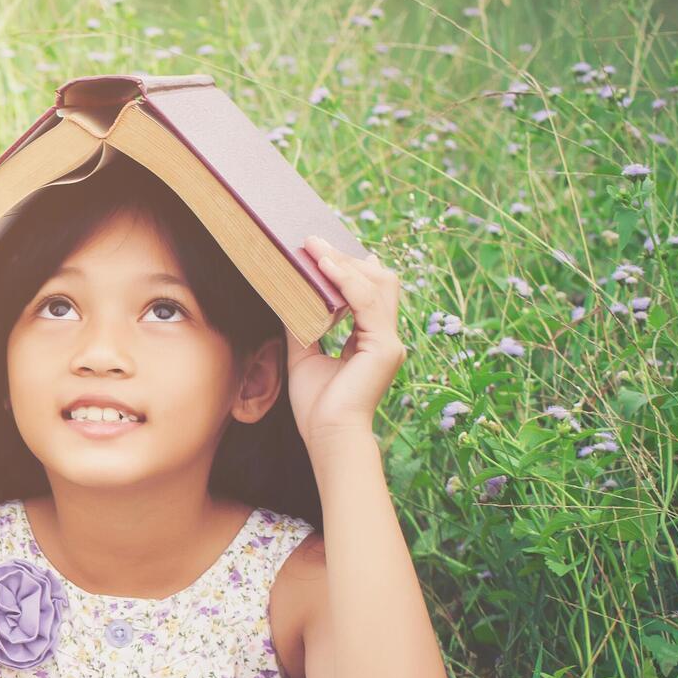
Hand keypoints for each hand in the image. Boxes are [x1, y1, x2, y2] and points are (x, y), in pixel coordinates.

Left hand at [286, 236, 404, 447]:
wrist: (327, 435)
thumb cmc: (317, 405)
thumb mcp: (304, 355)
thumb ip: (303, 325)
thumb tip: (288, 296)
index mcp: (372, 340)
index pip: (368, 292)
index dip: (348, 268)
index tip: (321, 249)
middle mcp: (385, 337)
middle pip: (378, 281)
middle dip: (346, 259)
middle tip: (314, 242)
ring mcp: (389, 341)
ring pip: (377, 284)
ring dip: (344, 263)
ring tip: (315, 248)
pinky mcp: (384, 347)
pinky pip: (367, 302)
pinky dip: (346, 281)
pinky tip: (325, 268)